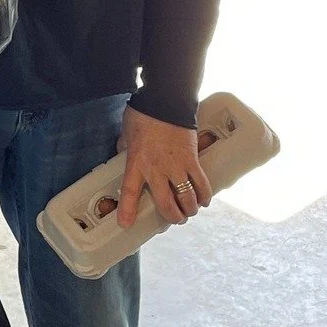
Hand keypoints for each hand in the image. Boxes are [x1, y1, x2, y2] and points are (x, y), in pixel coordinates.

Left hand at [116, 106, 210, 227]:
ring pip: (186, 197)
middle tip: (175, 219)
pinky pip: (201, 183)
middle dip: (172, 216)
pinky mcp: (192, 159)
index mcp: (136, 163)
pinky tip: (204, 200)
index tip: (125, 224)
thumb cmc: (143, 114)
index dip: (127, 210)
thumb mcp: (126, 132)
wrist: (166, 101)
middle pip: (166, 203)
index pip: (130, 192)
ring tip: (190, 212)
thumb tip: (123, 150)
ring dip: (189, 209)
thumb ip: (124, 146)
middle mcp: (156, 169)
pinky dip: (204, 194)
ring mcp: (176, 166)